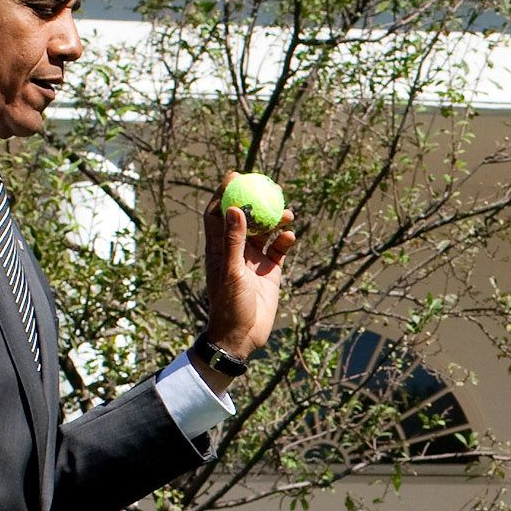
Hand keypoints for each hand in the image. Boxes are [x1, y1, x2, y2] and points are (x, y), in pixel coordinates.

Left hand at [201, 184, 298, 369]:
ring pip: (265, 231)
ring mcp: (254, 259)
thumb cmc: (230, 305)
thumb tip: (234, 208)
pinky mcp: (271, 270)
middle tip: (268, 185)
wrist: (243, 335)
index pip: (219, 213)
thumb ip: (234, 240)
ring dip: (275, 219)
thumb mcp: (231, 271)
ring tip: (287, 212)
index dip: (225, 193)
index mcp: (219, 248)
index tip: (236, 175)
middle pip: (245, 217)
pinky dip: (285, 240)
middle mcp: (236, 250)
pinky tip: (290, 236)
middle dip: (256, 200)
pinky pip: (280, 248)